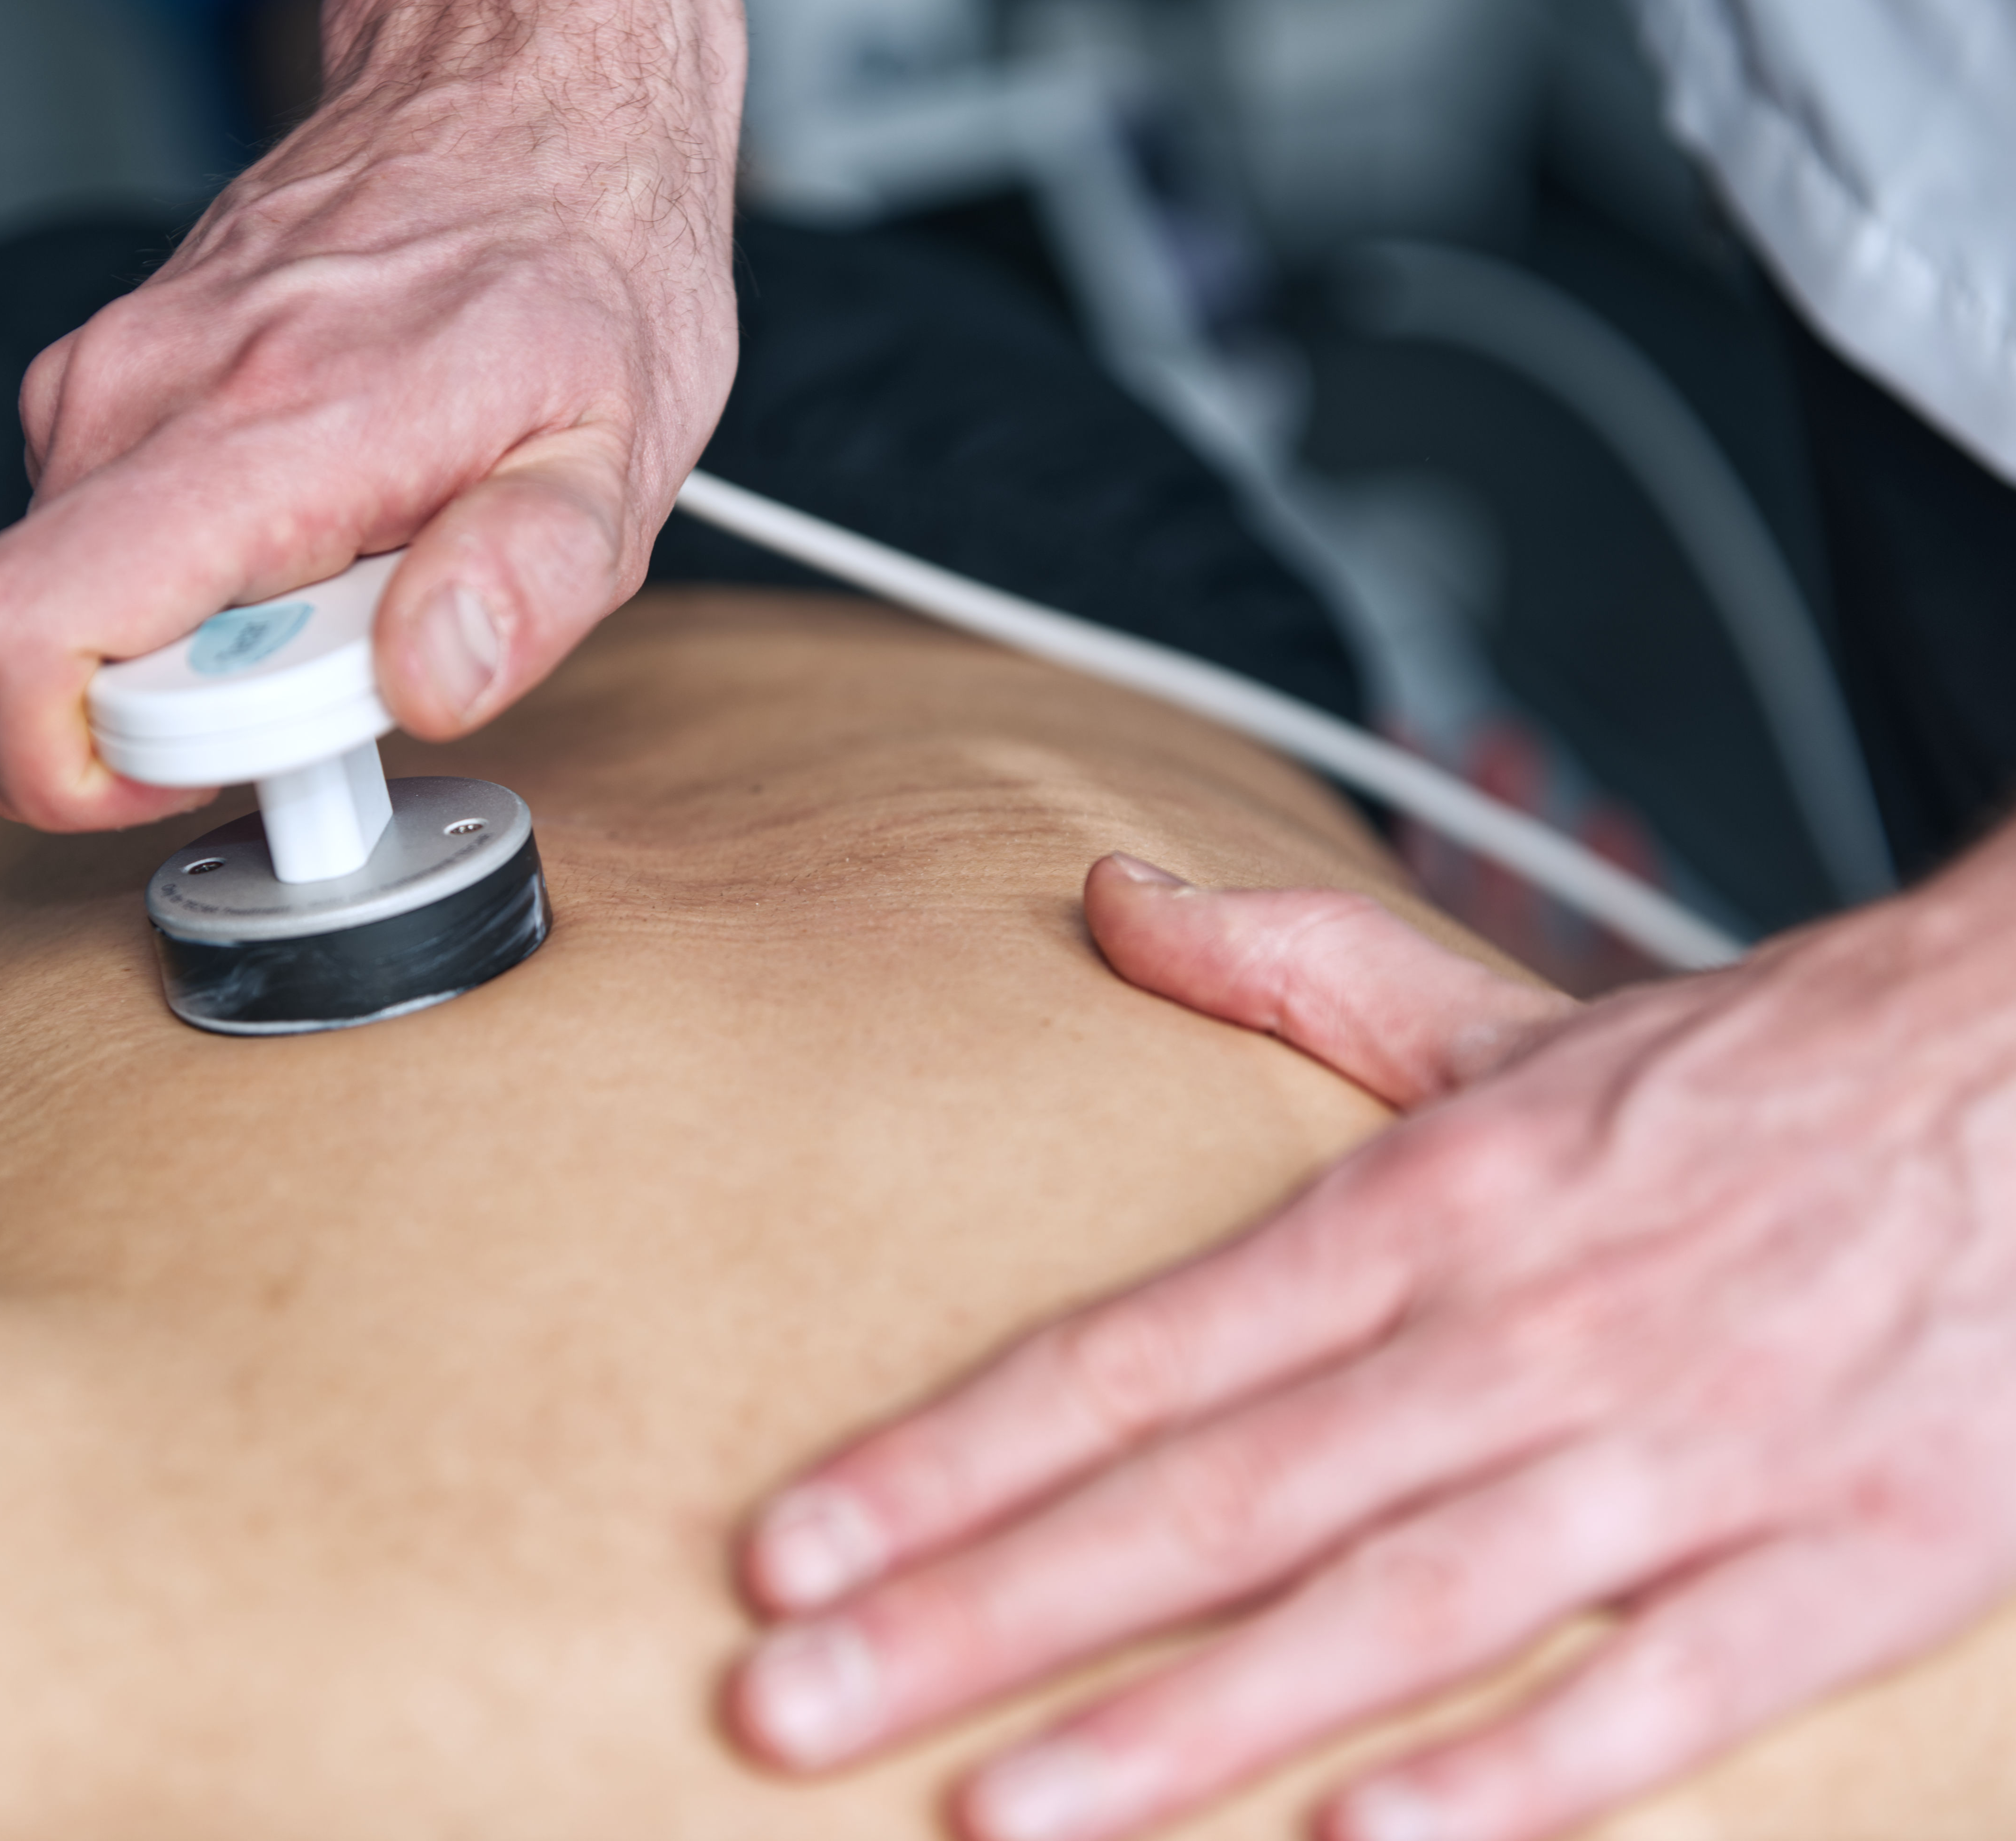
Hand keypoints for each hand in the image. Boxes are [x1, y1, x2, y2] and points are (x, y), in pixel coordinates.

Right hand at [0, 0, 744, 830]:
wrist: (526, 102)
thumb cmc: (577, 275)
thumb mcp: (619, 456)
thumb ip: (529, 582)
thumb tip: (435, 680)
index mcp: (261, 427)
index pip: (22, 636)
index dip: (93, 767)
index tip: (237, 767)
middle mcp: (146, 392)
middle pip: (29, 647)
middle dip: (168, 718)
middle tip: (335, 670)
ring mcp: (111, 379)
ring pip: (70, 601)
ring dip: (195, 647)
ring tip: (343, 584)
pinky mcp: (109, 383)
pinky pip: (103, 544)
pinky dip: (192, 584)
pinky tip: (309, 535)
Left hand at [730, 844, 2015, 1840]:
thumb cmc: (1752, 1074)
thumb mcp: (1504, 1011)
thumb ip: (1289, 967)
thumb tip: (1106, 895)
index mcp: (1424, 1207)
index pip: (1127, 1353)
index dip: (944, 1455)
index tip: (791, 1542)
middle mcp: (1518, 1332)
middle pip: (1205, 1498)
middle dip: (984, 1612)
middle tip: (792, 1701)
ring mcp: (1681, 1450)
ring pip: (1389, 1608)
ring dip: (1186, 1722)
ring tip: (999, 1810)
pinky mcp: (1851, 1556)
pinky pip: (1659, 1692)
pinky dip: (1517, 1778)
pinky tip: (1358, 1839)